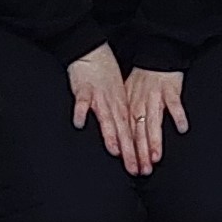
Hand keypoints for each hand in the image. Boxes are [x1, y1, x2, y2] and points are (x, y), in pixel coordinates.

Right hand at [68, 44, 139, 173]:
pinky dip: (81, 112)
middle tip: (135, 169)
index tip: (142, 169)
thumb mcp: (118, 96)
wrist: (93, 51)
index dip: (138, 152)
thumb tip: (125, 137)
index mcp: (122, 107)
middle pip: (123, 131)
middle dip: (130, 152)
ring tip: (115, 151)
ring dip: (111, 135)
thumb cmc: (105, 75)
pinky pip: (82, 102)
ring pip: (107, 119)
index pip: (132, 133)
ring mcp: (99, 98)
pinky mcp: (84, 90)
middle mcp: (113, 105)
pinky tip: (79, 124)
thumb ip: (120, 116)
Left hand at [125, 67, 187, 173]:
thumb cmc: (144, 78)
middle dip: (141, 153)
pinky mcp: (170, 91)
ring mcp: (156, 98)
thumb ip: (128, 116)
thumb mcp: (129, 97)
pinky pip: (175, 104)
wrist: (156, 57)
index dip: (130, 152)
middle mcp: (141, 105)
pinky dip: (178, 116)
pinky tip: (182, 128)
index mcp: (131, 108)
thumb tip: (123, 137)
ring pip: (154, 123)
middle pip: (140, 133)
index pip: (129, 134)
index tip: (131, 169)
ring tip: (156, 157)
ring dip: (154, 140)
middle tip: (142, 170)